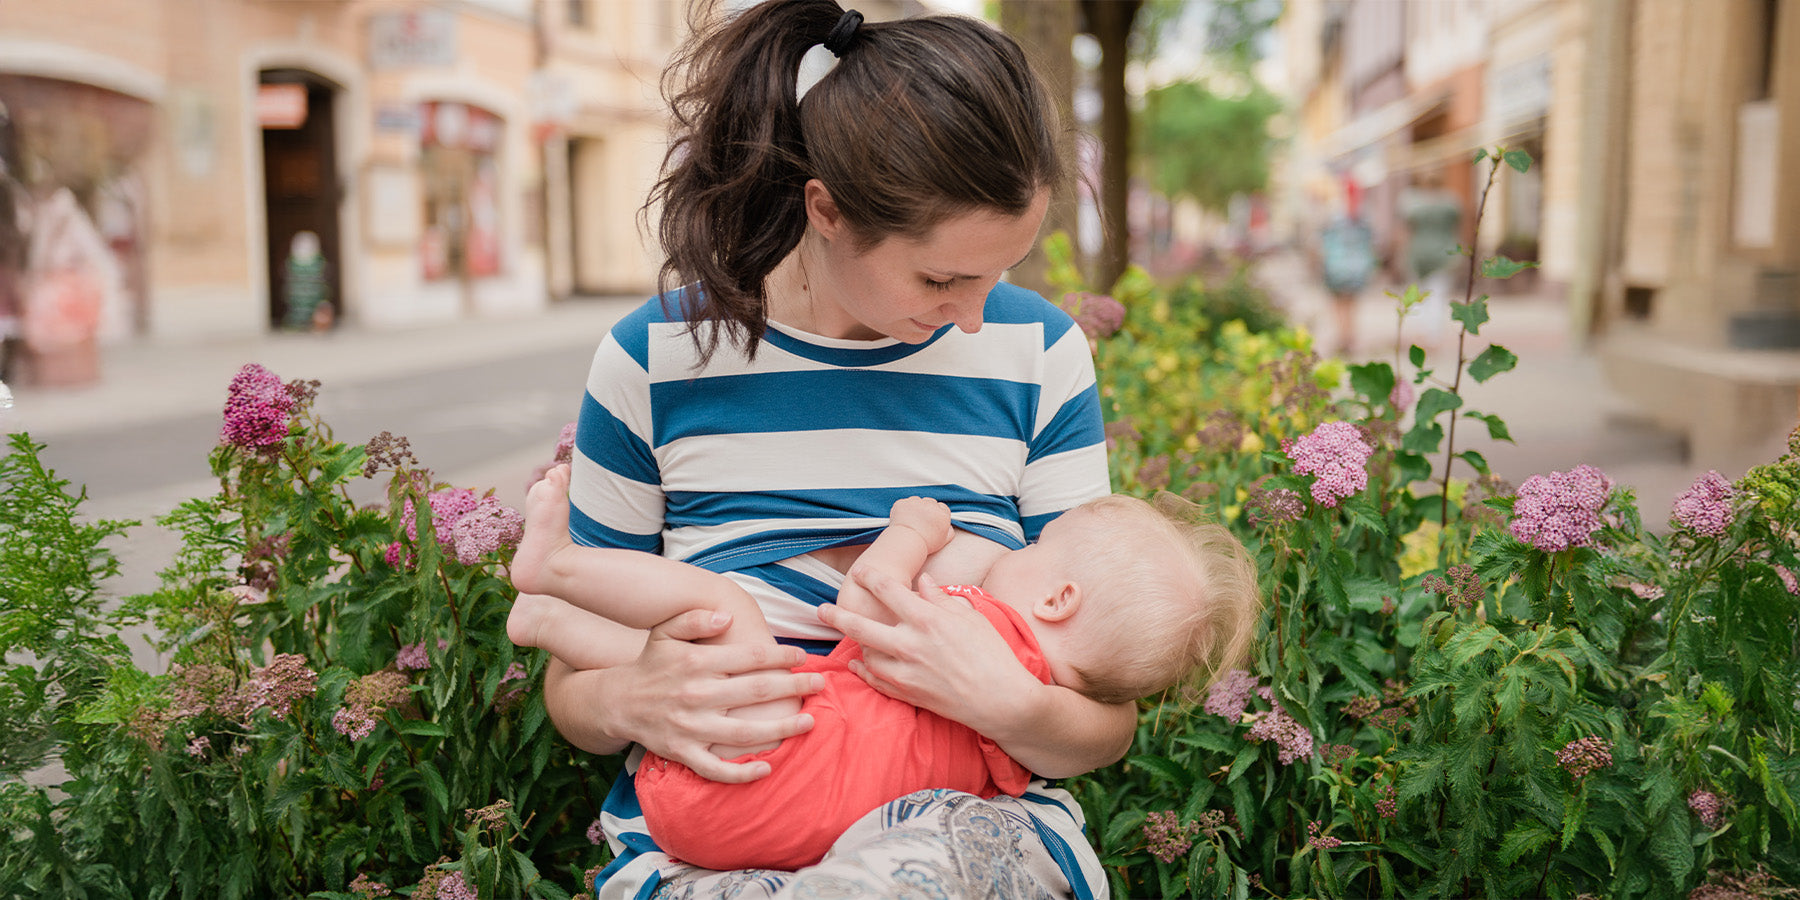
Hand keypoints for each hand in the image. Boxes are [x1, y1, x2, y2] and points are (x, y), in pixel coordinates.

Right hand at [575, 610, 822, 782]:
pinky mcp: (684, 753)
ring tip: (809, 722)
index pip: (750, 658)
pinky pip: (717, 769)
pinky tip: (767, 768)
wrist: (618, 702)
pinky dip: (742, 773)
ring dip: (782, 728)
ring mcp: (691, 728)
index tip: (802, 657)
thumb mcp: (665, 632)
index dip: (781, 656)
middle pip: (757, 691)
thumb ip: (695, 619)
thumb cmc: (652, 663)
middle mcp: (696, 695)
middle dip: (794, 687)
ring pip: (746, 732)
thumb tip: (726, 615)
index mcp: (696, 663)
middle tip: (820, 685)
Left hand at [819, 569, 1040, 736]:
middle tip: (820, 609)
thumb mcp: (971, 618)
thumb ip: (941, 598)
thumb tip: (922, 581)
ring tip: (853, 637)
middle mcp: (910, 644)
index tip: (859, 572)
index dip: (870, 578)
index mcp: (927, 619)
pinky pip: (875, 680)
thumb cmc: (993, 655)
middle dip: (836, 615)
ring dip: (857, 645)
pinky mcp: (907, 694)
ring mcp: (906, 672)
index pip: (888, 591)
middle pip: (861, 625)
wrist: (1002, 701)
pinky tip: (858, 663)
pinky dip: (864, 671)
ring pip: (866, 654)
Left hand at [888, 496, 952, 549]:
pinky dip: (903, 510)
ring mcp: (915, 503)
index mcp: (942, 513)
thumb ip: (949, 531)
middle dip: (926, 510)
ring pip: (916, 501)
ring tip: (911, 522)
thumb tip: (949, 527)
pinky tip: (903, 520)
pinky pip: (904, 503)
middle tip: (920, 522)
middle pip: (930, 502)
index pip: (942, 507)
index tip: (931, 521)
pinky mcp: (903, 503)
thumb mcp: (943, 541)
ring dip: (915, 508)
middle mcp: (930, 505)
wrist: (907, 543)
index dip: (936, 514)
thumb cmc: (925, 544)